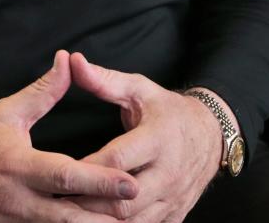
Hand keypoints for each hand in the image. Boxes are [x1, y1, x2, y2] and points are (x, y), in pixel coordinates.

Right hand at [0, 50, 137, 222]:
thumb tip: (68, 60)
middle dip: (106, 215)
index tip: (130, 181)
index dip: (99, 181)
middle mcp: (20, 201)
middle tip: (140, 207)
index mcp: (19, 166)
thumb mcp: (6, 113)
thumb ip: (42, 91)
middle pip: (70, 215)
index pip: (65, 177)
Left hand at [69, 52, 224, 221]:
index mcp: (158, 138)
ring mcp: (174, 197)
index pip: (117, 159)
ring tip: (72, 215)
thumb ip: (104, 80)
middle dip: (90, 202)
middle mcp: (169, 171)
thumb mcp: (139, 90)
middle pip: (124, 198)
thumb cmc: (168, 111)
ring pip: (133, 220)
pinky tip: (97, 222)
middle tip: (58, 201)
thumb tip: (73, 61)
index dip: (86, 167)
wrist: (211, 135)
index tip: (58, 170)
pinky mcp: (175, 214)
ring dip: (101, 220)